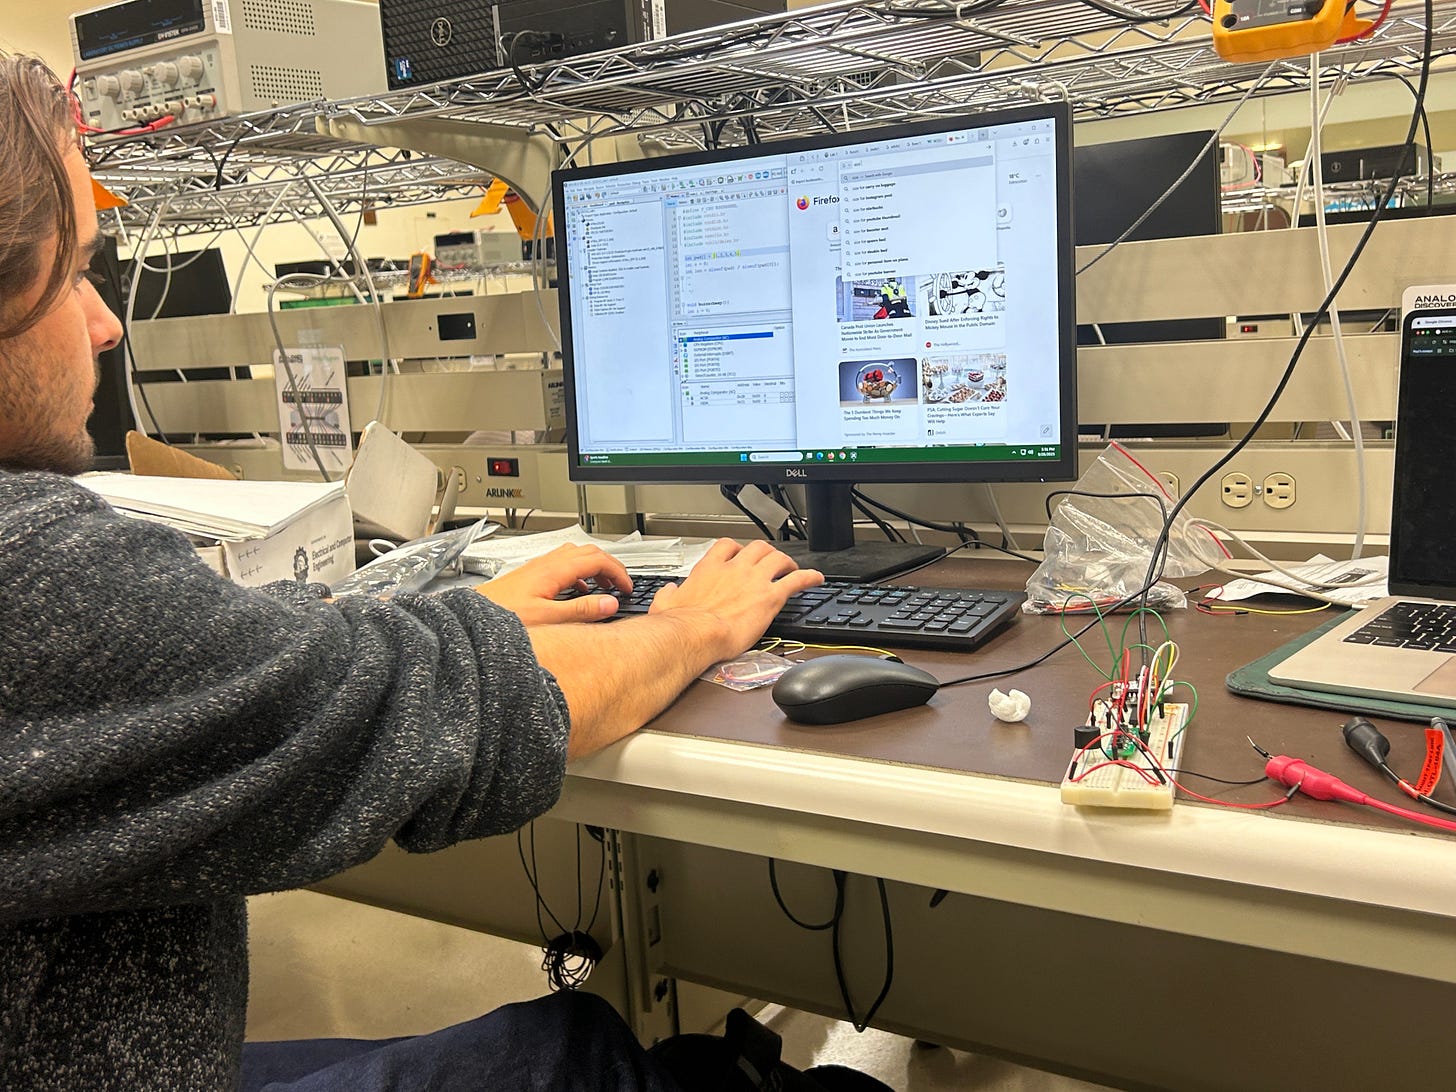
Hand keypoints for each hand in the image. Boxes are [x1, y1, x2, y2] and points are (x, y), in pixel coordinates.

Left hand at [476, 544, 630, 625]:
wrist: (473, 617)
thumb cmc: (502, 617)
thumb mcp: (548, 618)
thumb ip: (581, 610)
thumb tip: (610, 603)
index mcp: (554, 570)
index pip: (597, 559)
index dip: (618, 572)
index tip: (627, 587)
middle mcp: (546, 563)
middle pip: (589, 551)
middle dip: (610, 566)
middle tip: (621, 585)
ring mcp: (538, 567)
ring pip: (576, 555)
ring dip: (594, 567)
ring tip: (603, 588)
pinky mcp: (531, 575)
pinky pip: (563, 564)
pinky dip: (579, 573)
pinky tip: (577, 592)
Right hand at [648, 539, 823, 660]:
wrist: (694, 634)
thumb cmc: (680, 624)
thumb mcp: (665, 604)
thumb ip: (669, 594)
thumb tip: (667, 592)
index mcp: (709, 569)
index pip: (727, 546)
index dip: (737, 549)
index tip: (740, 555)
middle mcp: (735, 569)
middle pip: (757, 547)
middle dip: (766, 552)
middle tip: (770, 561)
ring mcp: (754, 580)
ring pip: (778, 558)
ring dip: (787, 561)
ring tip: (792, 568)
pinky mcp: (770, 597)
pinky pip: (797, 580)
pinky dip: (809, 576)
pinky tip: (817, 578)